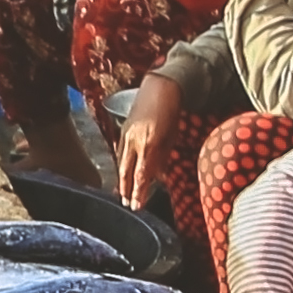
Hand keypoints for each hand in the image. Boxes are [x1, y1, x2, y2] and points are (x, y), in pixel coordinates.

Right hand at [114, 78, 187, 209]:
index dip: (139, 192)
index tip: (137, 206)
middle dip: (126, 189)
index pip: (142, 175)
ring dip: (122, 179)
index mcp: (148, 144)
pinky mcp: (122, 130)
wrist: (160, 87)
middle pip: (126, 171)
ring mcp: (126, 134)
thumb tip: (158, 178)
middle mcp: (134, 141)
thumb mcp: (171, 138)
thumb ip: (162, 159)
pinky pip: (120, 152)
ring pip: (121, 162)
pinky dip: (121, 165)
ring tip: (122, 193)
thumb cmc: (171, 113)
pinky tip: (123, 172)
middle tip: (127, 203)